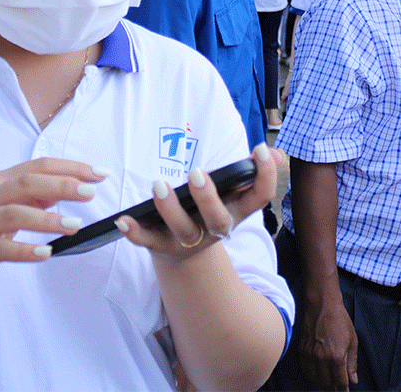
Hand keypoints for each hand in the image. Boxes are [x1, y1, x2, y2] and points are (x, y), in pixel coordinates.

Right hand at [0, 158, 107, 307]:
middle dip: (62, 185)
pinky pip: (0, 248)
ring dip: (47, 219)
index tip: (99, 174)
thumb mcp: (1, 207)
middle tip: (91, 192)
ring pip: (14, 214)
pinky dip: (24, 250)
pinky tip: (46, 253)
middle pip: (27, 183)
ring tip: (75, 225)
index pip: (37, 167)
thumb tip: (65, 188)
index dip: (70, 168)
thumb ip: (30, 197)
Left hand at [119, 143, 283, 259]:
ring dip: (170, 209)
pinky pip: (148, 242)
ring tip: (158, 185)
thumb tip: (276, 153)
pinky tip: (123, 220)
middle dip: (209, 197)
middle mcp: (215, 229)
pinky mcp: (162, 246)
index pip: (260, 198)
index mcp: (237, 212)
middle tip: (197, 172)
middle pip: (218, 220)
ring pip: (182, 229)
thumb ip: (251, 173)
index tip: (259, 148)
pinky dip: (135, 233)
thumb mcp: (232, 194)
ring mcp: (188, 241)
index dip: (265, 176)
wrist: (186, 251)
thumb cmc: (210, 209)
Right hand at [298, 286, 358, 390]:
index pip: (340, 382)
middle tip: (337, 389)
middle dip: (333, 389)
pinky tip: (317, 375)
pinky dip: (312, 376)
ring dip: (322, 383)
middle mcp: (322, 359)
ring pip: (315, 379)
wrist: (322, 305)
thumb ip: (352, 363)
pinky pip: (306, 370)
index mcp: (337, 357)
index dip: (343, 391)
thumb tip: (353, 380)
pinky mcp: (302, 351)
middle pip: (326, 384)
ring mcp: (310, 355)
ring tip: (328, 383)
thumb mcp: (352, 341)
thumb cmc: (340, 321)